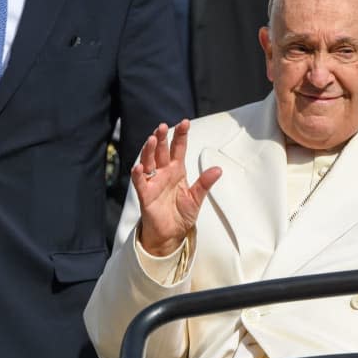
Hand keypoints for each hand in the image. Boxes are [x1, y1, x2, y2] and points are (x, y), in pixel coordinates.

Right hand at [132, 120, 221, 255]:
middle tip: (164, 126)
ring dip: (149, 150)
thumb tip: (218, 169)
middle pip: (161, 151)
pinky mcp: (145, 195)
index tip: (185, 122)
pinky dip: (138, 174)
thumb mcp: (196, 198)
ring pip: (149, 162)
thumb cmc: (181, 214)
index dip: (180, 136)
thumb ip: (205, 183)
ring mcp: (153, 182)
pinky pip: (140, 182)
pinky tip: (139, 166)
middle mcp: (163, 173)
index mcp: (176, 171)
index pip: (178, 149)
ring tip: (152, 139)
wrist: (171, 234)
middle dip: (162, 138)